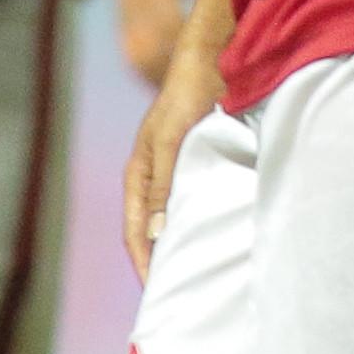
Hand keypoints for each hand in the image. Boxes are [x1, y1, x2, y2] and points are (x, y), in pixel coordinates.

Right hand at [125, 50, 211, 280]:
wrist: (212, 61)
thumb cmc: (187, 96)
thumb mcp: (171, 142)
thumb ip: (164, 185)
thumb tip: (158, 234)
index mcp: (138, 176)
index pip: (136, 232)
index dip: (144, 263)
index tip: (158, 290)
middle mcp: (153, 179)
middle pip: (153, 232)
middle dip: (162, 262)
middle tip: (181, 293)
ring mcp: (175, 174)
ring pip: (175, 220)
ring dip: (183, 245)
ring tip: (200, 274)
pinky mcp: (198, 166)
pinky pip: (194, 204)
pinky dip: (201, 224)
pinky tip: (218, 237)